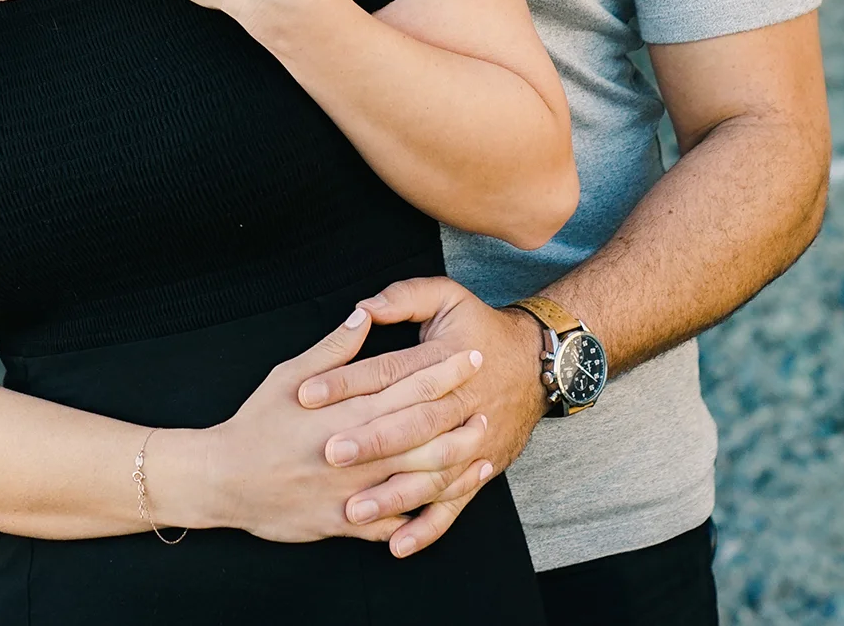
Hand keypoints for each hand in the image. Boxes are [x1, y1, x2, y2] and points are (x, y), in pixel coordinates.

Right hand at [168, 304, 494, 543]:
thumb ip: (333, 349)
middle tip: (488, 400)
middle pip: (423, 431)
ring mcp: (353, 491)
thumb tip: (365, 314)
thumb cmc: (255, 424)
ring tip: (481, 446)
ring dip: (455, 462)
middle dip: (460, 415)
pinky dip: (425, 513)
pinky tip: (448, 498)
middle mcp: (355, 451)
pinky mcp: (346, 523)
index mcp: (345, 411)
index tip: (471, 354)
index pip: (407, 385)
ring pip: (418, 478)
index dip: (444, 370)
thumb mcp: (287, 376)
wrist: (222, 480)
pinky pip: (395, 521)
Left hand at [297, 277, 549, 557]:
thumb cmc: (480, 328)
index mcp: (442, 360)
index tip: (306, 393)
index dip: (347, 381)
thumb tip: (362, 308)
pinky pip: (453, 504)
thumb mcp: (446, 298)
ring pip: (431, 473)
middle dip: (370, 441)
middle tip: (330, 452)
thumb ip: (403, 298)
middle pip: (411, 425)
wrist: (537, 363)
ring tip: (353, 510)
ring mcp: (471, 442)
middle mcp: (458, 404)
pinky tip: (396, 545)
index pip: (389, 371)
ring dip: (393, 494)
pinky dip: (427, 527)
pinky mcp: (479, 469)